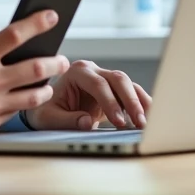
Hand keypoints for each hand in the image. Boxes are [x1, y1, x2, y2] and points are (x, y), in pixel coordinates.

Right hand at [0, 11, 71, 141]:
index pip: (15, 35)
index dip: (38, 23)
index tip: (53, 16)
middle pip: (36, 68)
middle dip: (56, 62)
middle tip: (63, 59)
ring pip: (35, 96)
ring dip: (46, 87)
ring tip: (48, 82)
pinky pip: (16, 111)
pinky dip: (24, 103)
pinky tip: (26, 97)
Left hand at [24, 60, 152, 131]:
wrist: (47, 109)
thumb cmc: (45, 111)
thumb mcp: (48, 118)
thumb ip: (66, 120)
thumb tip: (86, 122)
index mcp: (76, 72)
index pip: (98, 84)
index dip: (110, 102)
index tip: (119, 121)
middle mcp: (92, 71)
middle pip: (118, 79)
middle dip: (131, 101)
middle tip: (139, 123)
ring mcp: (105, 79)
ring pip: (129, 85)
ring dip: (140, 103)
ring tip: (146, 123)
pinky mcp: (113, 91)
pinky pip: (132, 94)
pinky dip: (142, 105)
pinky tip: (149, 117)